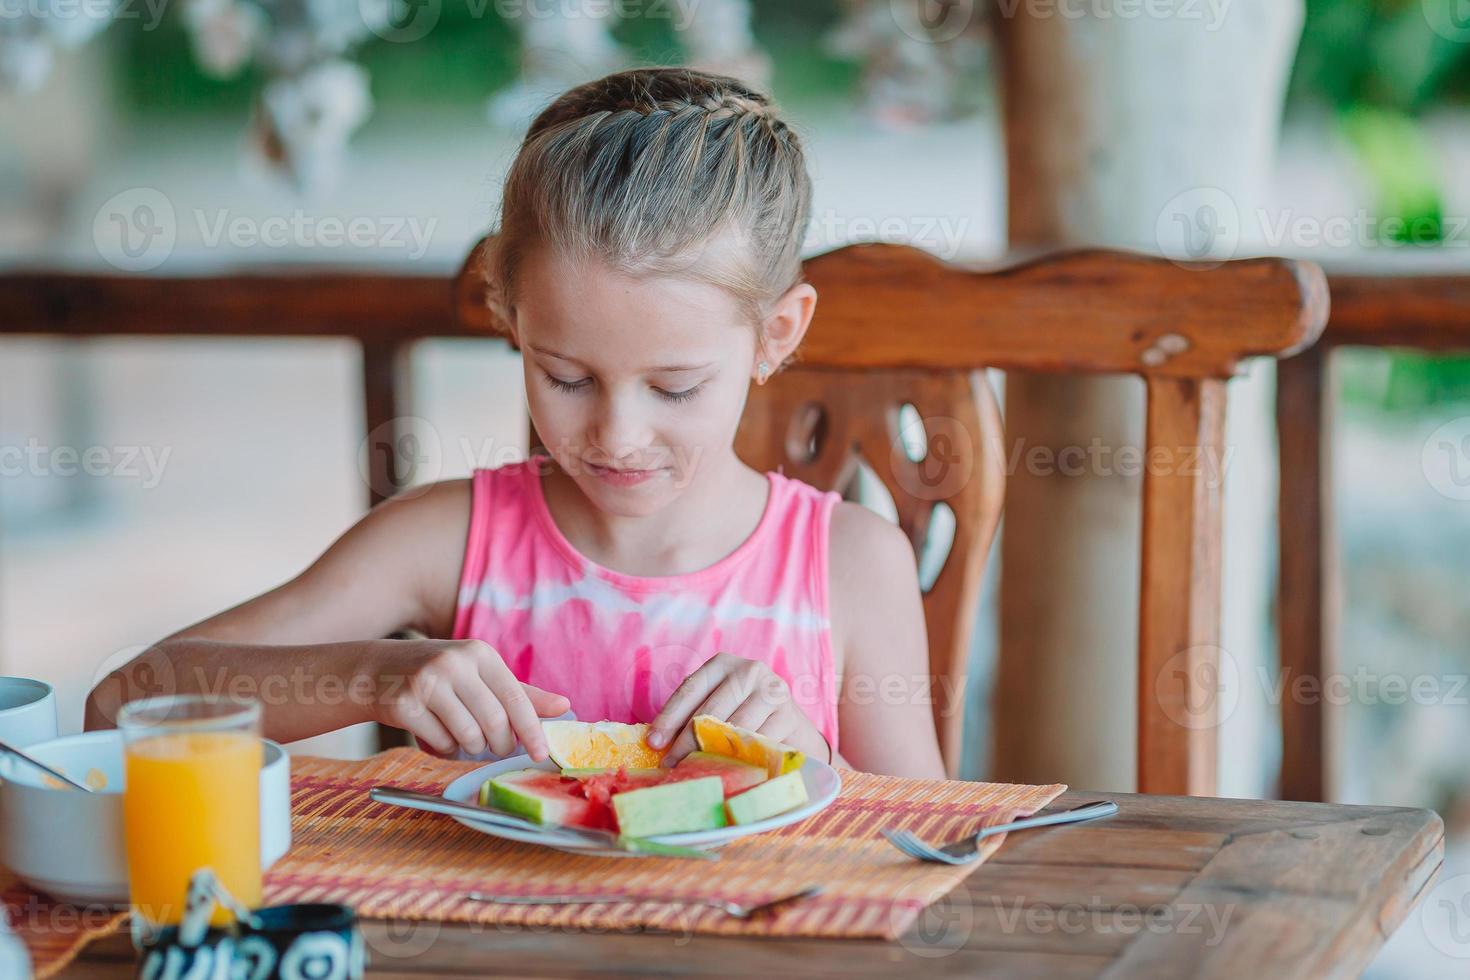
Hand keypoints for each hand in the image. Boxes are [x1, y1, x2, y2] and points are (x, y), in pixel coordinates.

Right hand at [366, 639, 568, 760]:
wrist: (377, 670)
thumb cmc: (439, 674)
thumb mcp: (479, 674)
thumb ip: (522, 692)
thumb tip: (564, 706)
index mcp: (480, 654)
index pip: (516, 698)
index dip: (532, 730)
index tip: (541, 753)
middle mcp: (454, 664)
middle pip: (495, 723)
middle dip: (500, 744)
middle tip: (495, 747)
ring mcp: (427, 682)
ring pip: (468, 736)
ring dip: (471, 747)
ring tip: (461, 734)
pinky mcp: (404, 704)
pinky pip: (440, 743)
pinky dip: (444, 748)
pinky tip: (436, 732)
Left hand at [647, 652, 828, 766]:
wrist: (791, 725)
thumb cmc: (744, 715)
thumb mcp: (717, 706)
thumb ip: (692, 716)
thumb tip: (657, 743)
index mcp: (722, 664)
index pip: (690, 690)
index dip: (669, 718)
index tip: (653, 743)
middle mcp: (748, 670)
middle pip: (711, 710)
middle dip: (687, 742)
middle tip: (672, 767)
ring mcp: (771, 690)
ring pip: (735, 727)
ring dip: (713, 754)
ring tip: (698, 773)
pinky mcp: (789, 714)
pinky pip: (759, 742)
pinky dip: (742, 760)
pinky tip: (730, 773)